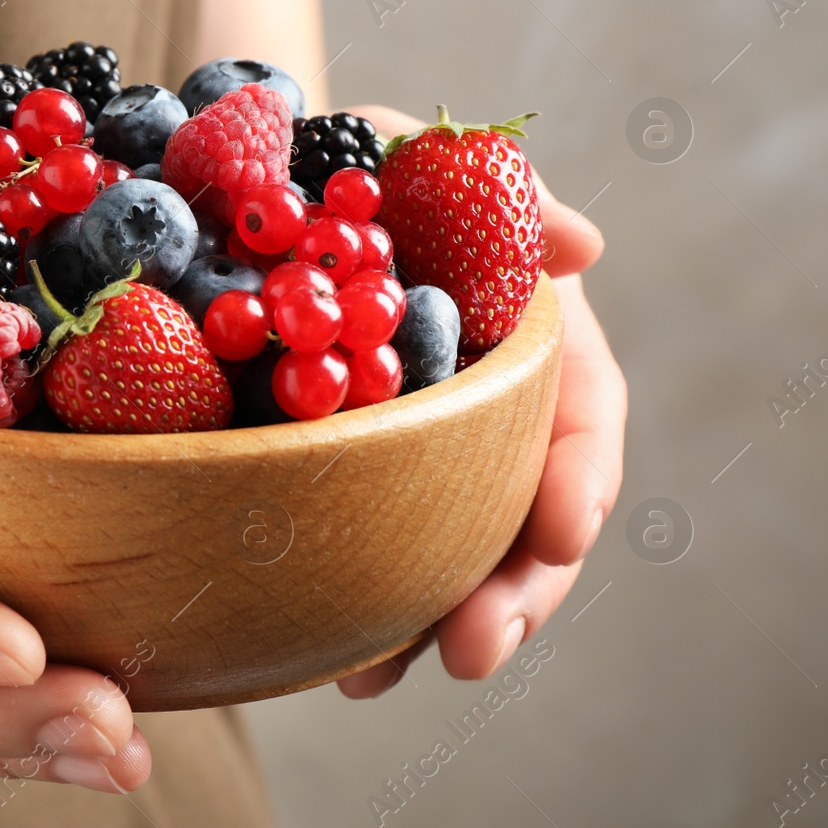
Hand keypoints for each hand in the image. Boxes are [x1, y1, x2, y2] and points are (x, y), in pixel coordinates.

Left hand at [330, 106, 626, 696]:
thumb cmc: (349, 157)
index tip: (564, 529)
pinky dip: (351, 610)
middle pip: (521, 517)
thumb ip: (501, 190)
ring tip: (381, 680)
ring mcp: (409, 456)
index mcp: (522, 344)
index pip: (579, 419)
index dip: (578, 479)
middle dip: (512, 592)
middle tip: (474, 651)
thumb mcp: (422, 148)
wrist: (241, 188)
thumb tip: (585, 247)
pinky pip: (357, 553)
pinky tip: (324, 659)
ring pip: (444, 557)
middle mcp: (476, 415)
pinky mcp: (334, 480)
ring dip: (427, 627)